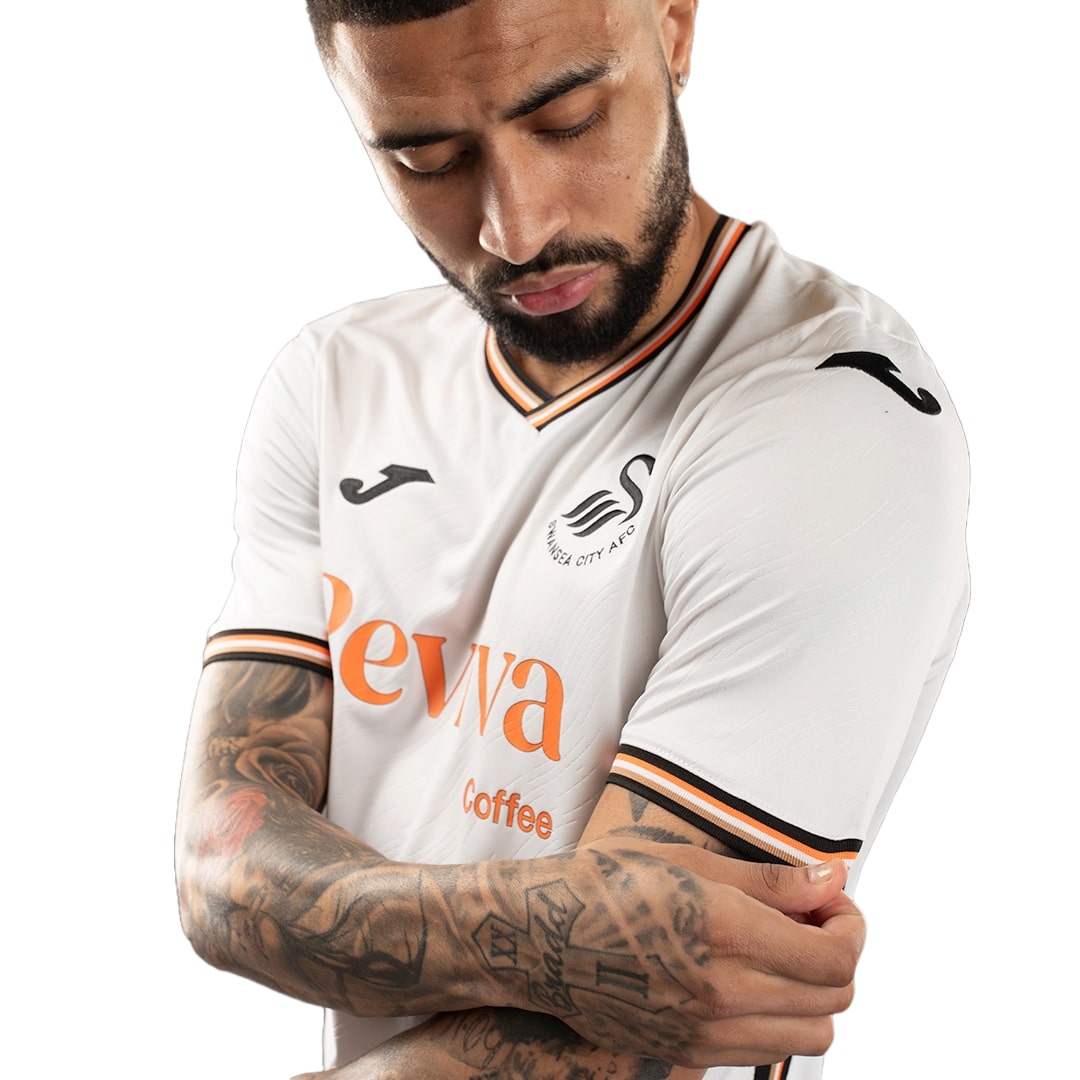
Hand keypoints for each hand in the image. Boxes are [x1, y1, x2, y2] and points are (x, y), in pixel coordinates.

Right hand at [482, 839, 863, 1068]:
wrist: (537, 939)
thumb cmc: (602, 883)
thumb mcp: (683, 859)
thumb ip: (769, 879)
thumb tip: (834, 880)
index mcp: (726, 931)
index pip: (835, 957)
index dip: (852, 928)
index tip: (835, 904)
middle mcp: (724, 992)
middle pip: (835, 1000)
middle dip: (840, 955)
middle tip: (814, 922)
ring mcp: (706, 1033)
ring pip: (812, 1036)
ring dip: (817, 995)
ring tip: (785, 953)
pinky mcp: (688, 1055)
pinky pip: (768, 1051)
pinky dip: (781, 1019)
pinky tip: (751, 979)